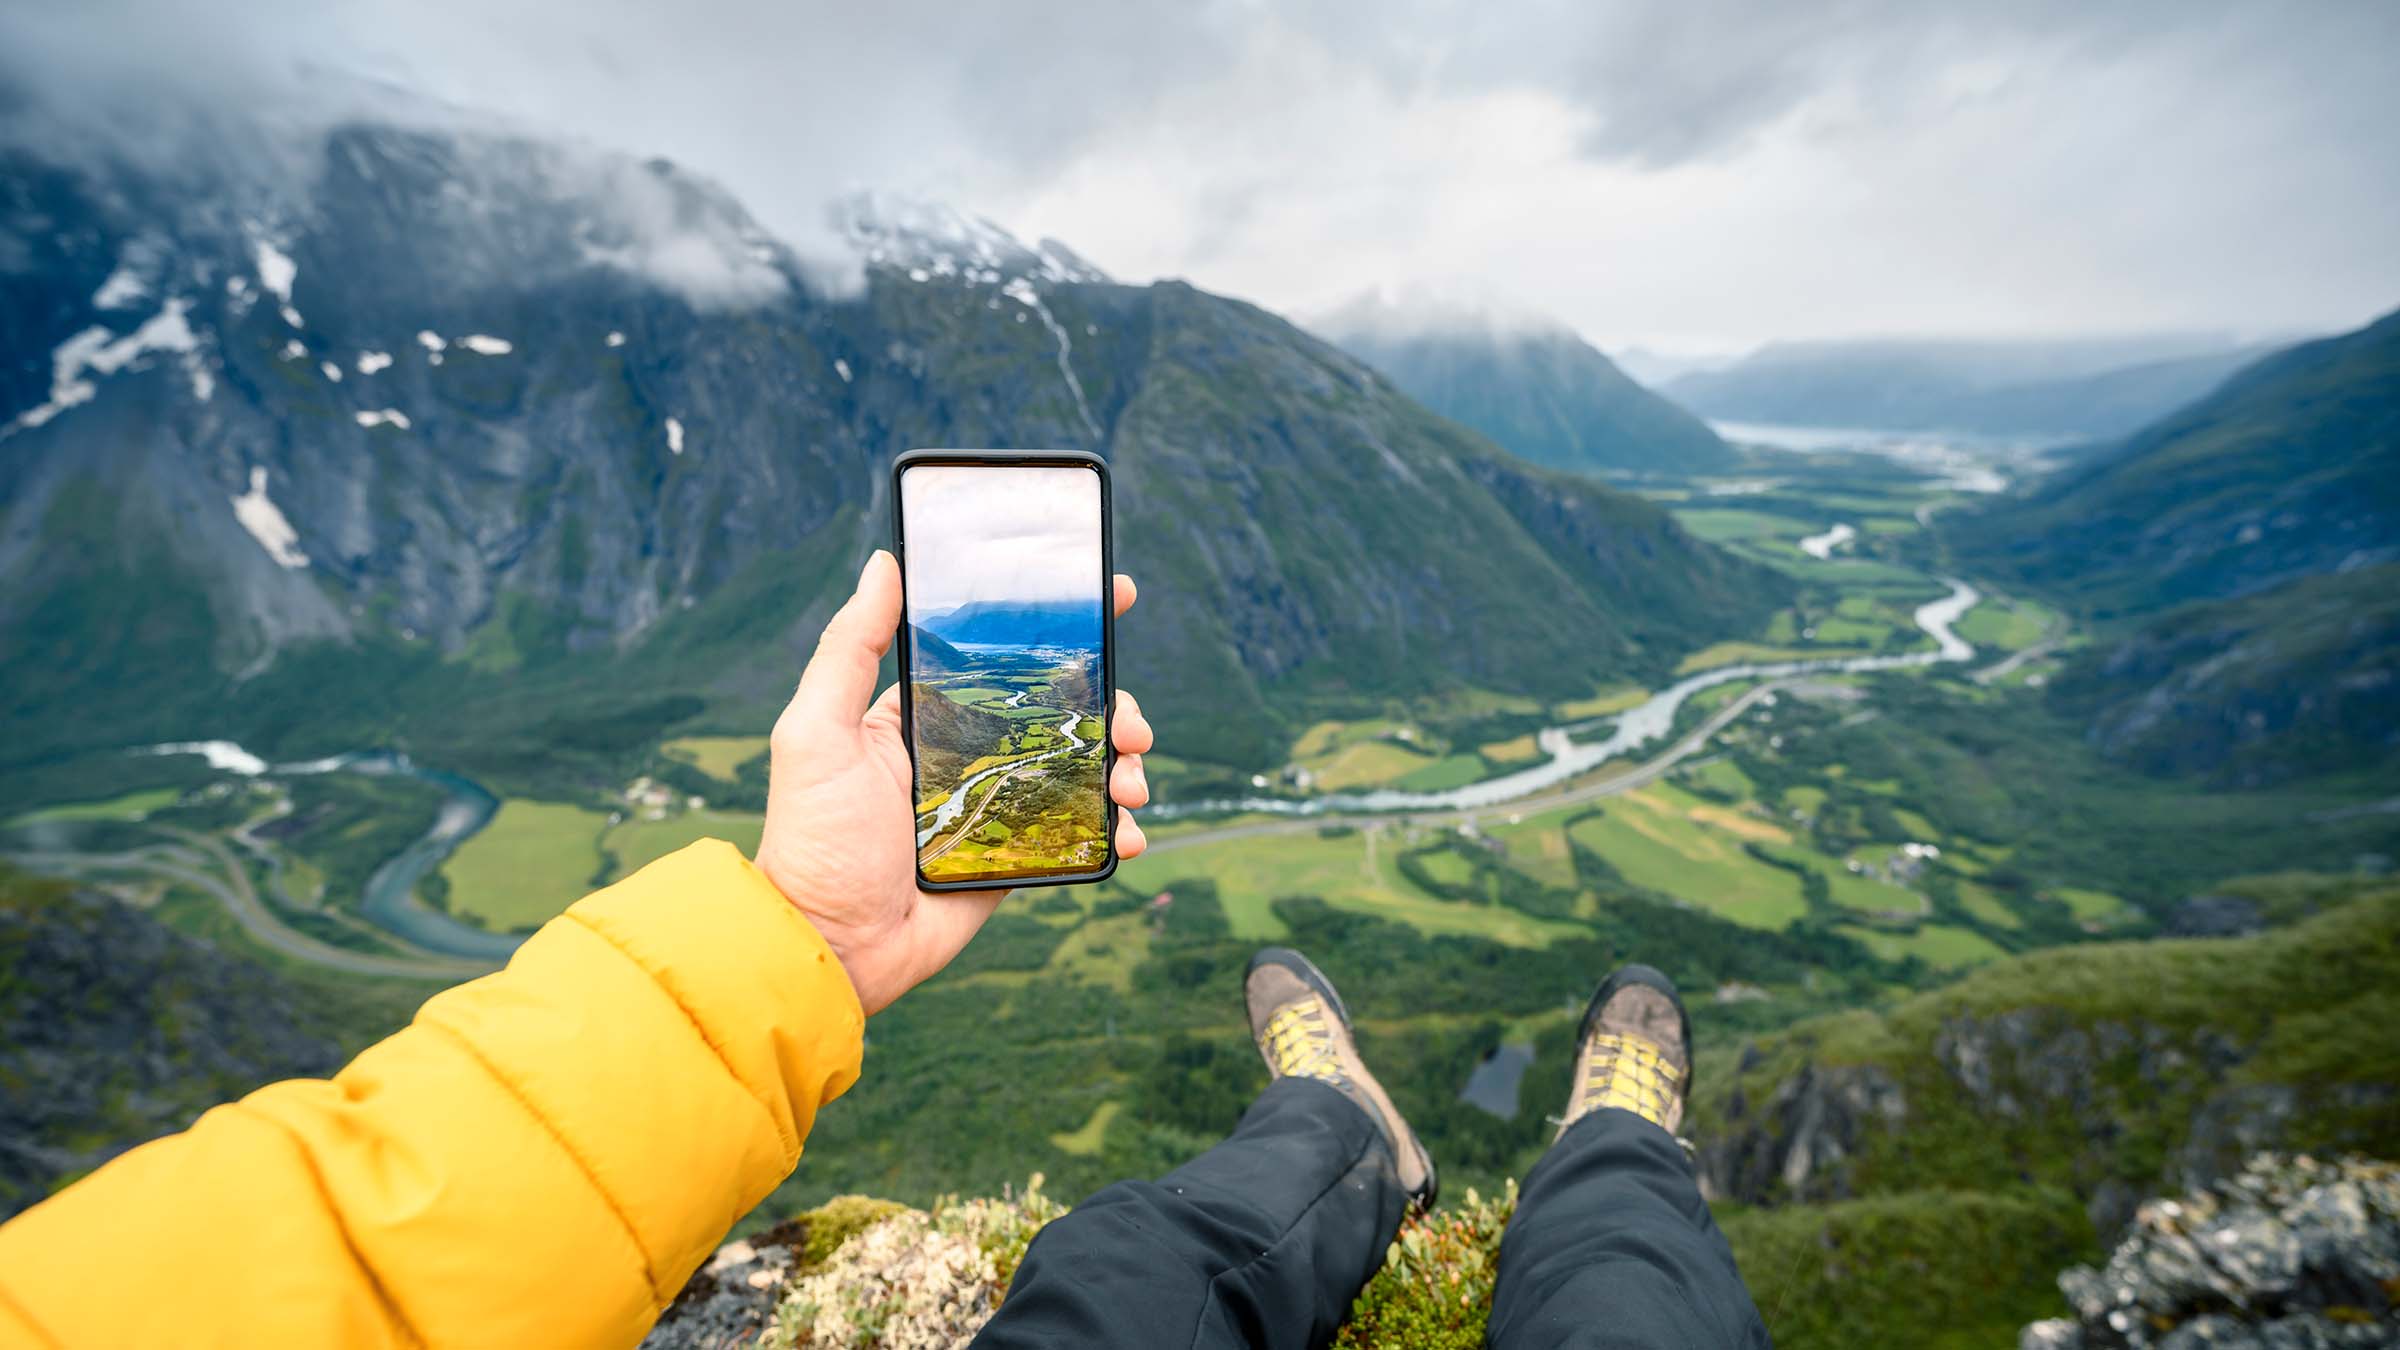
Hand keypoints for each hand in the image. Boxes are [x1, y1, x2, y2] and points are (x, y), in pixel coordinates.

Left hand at [753, 551, 1154, 1014]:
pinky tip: (1127, 832)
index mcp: (926, 716)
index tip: (1113, 596)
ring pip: (1083, 767)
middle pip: (1061, 711)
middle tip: (1131, 723)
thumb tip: (884, 562)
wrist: (831, 947)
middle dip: (1111, 706)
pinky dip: (1116, 828)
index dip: (1061, 627)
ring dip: (1123, 763)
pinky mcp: (1017, 860)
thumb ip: (850, 647)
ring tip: (1132, 780)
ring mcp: (998, 808)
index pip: (1003, 656)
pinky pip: (1081, 833)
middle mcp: (968, 754)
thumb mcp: (815, 731)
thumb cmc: (813, 839)